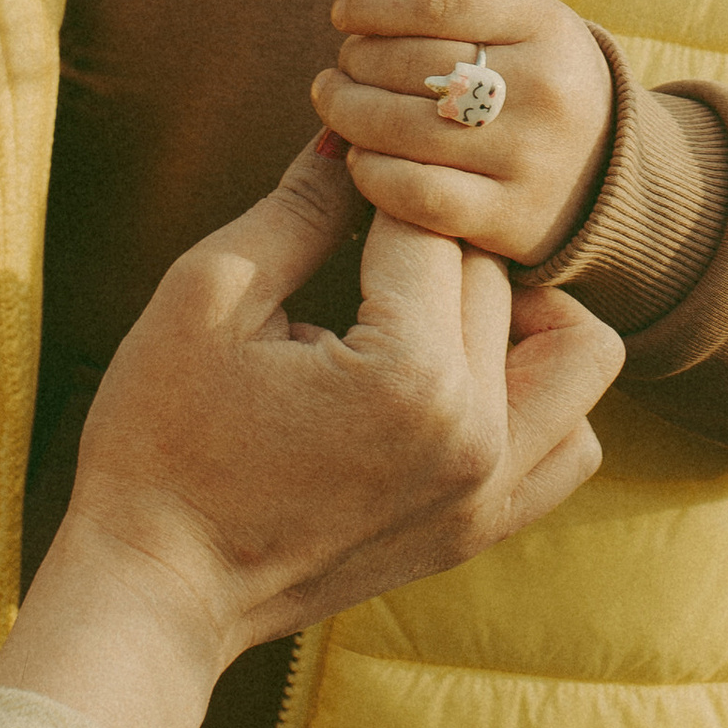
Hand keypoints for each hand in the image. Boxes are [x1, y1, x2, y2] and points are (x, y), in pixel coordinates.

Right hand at [0, 138, 621, 727]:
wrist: (153, 592)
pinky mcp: (482, 529)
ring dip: (518, 308)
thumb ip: (301, 207)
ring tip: (429, 302)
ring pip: (574, 351)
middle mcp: (477, 439)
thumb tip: (353, 136)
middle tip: (357, 236)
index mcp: (411, 378)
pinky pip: (571, 440)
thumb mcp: (209, 296)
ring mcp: (490, 493)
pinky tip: (460, 371)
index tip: (336, 177)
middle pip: (498, 275)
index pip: (430, 224)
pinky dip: (540, 394)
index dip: (374, 185)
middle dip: (429, 240)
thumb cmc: (159, 441)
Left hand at [316, 0, 616, 266]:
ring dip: (349, 113)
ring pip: (405, 131)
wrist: (614, 171)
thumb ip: (451, 5)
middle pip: (415, 65)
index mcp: (547, 26)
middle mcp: (544, 89)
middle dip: (357, 59)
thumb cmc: (541, 83)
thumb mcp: (520, 28)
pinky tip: (360, 157)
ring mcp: (529, 157)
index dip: (374, 3)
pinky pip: (418, 195)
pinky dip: (373, 175)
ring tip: (335, 101)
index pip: (440, 2)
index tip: (344, 12)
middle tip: (342, 63)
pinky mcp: (511, 219)